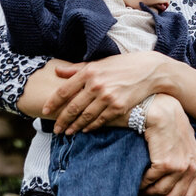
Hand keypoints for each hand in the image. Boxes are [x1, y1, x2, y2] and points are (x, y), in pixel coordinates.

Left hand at [45, 51, 166, 134]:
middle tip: (55, 129)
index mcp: (89, 72)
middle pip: (72, 107)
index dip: (52, 103)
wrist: (150, 71)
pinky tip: (85, 129)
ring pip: (85, 116)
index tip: (44, 111)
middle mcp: (96, 85)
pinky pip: (100, 120)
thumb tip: (58, 71)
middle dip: (62, 120)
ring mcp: (107, 97)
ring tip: (67, 132)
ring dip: (74, 126)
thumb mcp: (100, 63)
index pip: (64, 90)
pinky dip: (91, 126)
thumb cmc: (124, 65)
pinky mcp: (118, 107)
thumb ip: (78, 68)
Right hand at [137, 93, 195, 195]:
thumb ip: (183, 163)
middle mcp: (191, 168)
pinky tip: (138, 175)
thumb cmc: (170, 127)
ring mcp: (179, 166)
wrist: (162, 111)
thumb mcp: (184, 147)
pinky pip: (149, 182)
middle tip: (146, 192)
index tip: (160, 194)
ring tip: (141, 185)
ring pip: (160, 192)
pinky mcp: (165, 163)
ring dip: (147, 191)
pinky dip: (141, 182)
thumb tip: (173, 183)